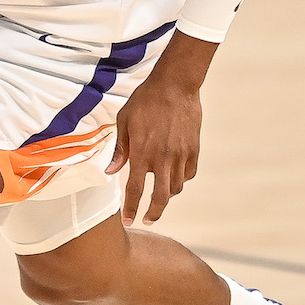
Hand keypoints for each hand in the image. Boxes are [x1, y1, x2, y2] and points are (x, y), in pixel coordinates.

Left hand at [107, 78, 201, 224]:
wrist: (175, 84)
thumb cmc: (145, 101)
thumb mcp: (124, 122)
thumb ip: (120, 150)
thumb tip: (111, 172)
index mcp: (142, 153)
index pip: (134, 190)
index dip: (130, 208)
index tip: (128, 220)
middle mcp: (163, 158)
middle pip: (160, 198)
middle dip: (153, 214)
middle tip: (147, 220)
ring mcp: (181, 155)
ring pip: (176, 187)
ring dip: (166, 195)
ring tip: (159, 194)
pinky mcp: (194, 149)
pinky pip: (189, 174)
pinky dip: (181, 179)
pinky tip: (174, 175)